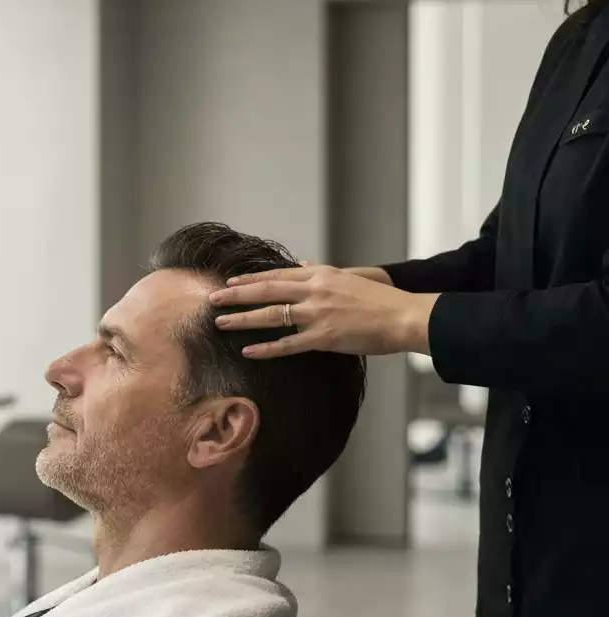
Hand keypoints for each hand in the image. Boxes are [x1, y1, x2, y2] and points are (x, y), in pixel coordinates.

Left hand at [209, 264, 436, 358]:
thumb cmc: (381, 300)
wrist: (404, 316)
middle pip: (266, 291)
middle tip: (212, 298)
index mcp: (321, 276)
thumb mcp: (349, 277)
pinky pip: (288, 344)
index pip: (277, 275)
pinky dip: (266, 348)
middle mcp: (315, 291)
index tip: (230, 282)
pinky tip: (248, 351)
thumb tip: (300, 265)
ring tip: (220, 323)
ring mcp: (317, 314)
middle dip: (236, 295)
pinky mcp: (324, 337)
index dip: (250, 279)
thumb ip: (320, 272)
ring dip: (242, 319)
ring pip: (270, 315)